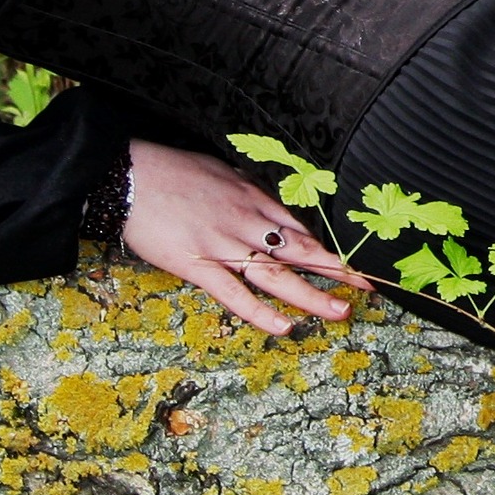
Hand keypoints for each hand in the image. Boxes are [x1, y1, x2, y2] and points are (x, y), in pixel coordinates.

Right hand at [121, 139, 373, 336]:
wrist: (128, 174)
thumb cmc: (169, 168)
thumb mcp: (216, 168)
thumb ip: (242, 187)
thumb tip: (260, 195)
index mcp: (250, 196)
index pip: (299, 225)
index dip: (327, 246)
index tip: (352, 261)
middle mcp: (245, 221)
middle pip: (299, 250)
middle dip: (336, 270)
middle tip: (367, 287)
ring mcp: (223, 245)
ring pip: (277, 275)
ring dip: (312, 295)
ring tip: (341, 312)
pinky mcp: (198, 265)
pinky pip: (234, 294)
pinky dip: (260, 312)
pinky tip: (284, 327)